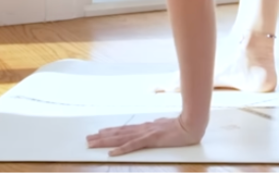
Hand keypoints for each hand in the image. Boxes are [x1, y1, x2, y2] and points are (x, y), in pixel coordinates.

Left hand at [85, 114, 203, 156]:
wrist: (191, 124)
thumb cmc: (181, 125)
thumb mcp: (166, 125)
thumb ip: (158, 126)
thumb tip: (154, 124)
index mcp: (145, 127)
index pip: (124, 130)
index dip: (110, 132)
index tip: (98, 133)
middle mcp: (142, 129)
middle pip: (118, 134)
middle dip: (101, 137)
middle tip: (87, 139)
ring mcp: (145, 134)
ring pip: (121, 138)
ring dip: (105, 142)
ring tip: (93, 143)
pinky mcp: (150, 140)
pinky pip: (133, 146)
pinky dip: (121, 150)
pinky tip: (111, 153)